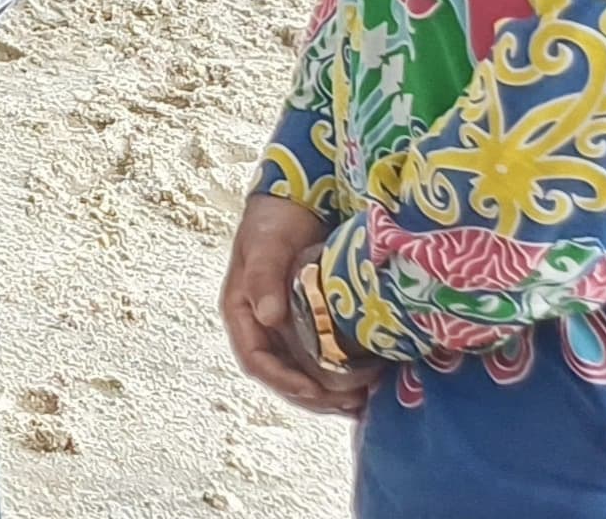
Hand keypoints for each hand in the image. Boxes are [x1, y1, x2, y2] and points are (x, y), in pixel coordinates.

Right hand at [222, 193, 379, 416]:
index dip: (282, 381)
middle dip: (312, 397)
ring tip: (360, 404)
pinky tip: (365, 386)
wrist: (295, 202)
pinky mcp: (310, 324)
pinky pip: (321, 361)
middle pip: (280, 377)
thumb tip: (267, 316)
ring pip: (302, 374)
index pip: (254, 359)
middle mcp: (261, 327)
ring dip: (328, 395)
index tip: (313, 390)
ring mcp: (286, 328)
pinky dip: (340, 378)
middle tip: (346, 404)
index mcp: (240, 312)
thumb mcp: (264, 244)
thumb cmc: (273, 222)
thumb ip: (263, 276)